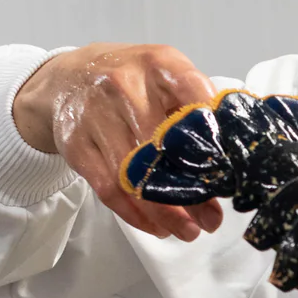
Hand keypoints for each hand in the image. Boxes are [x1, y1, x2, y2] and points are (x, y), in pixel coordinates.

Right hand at [12, 42, 226, 240]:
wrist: (66, 78)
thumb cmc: (133, 83)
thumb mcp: (167, 78)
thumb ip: (198, 110)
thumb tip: (231, 163)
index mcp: (160, 65)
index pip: (196, 99)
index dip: (216, 139)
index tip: (231, 173)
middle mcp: (126, 85)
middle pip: (166, 149)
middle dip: (195, 192)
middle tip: (212, 220)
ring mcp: (97, 114)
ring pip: (136, 175)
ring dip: (166, 212)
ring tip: (189, 231)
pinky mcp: (76, 143)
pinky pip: (109, 188)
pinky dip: (135, 215)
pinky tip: (156, 226)